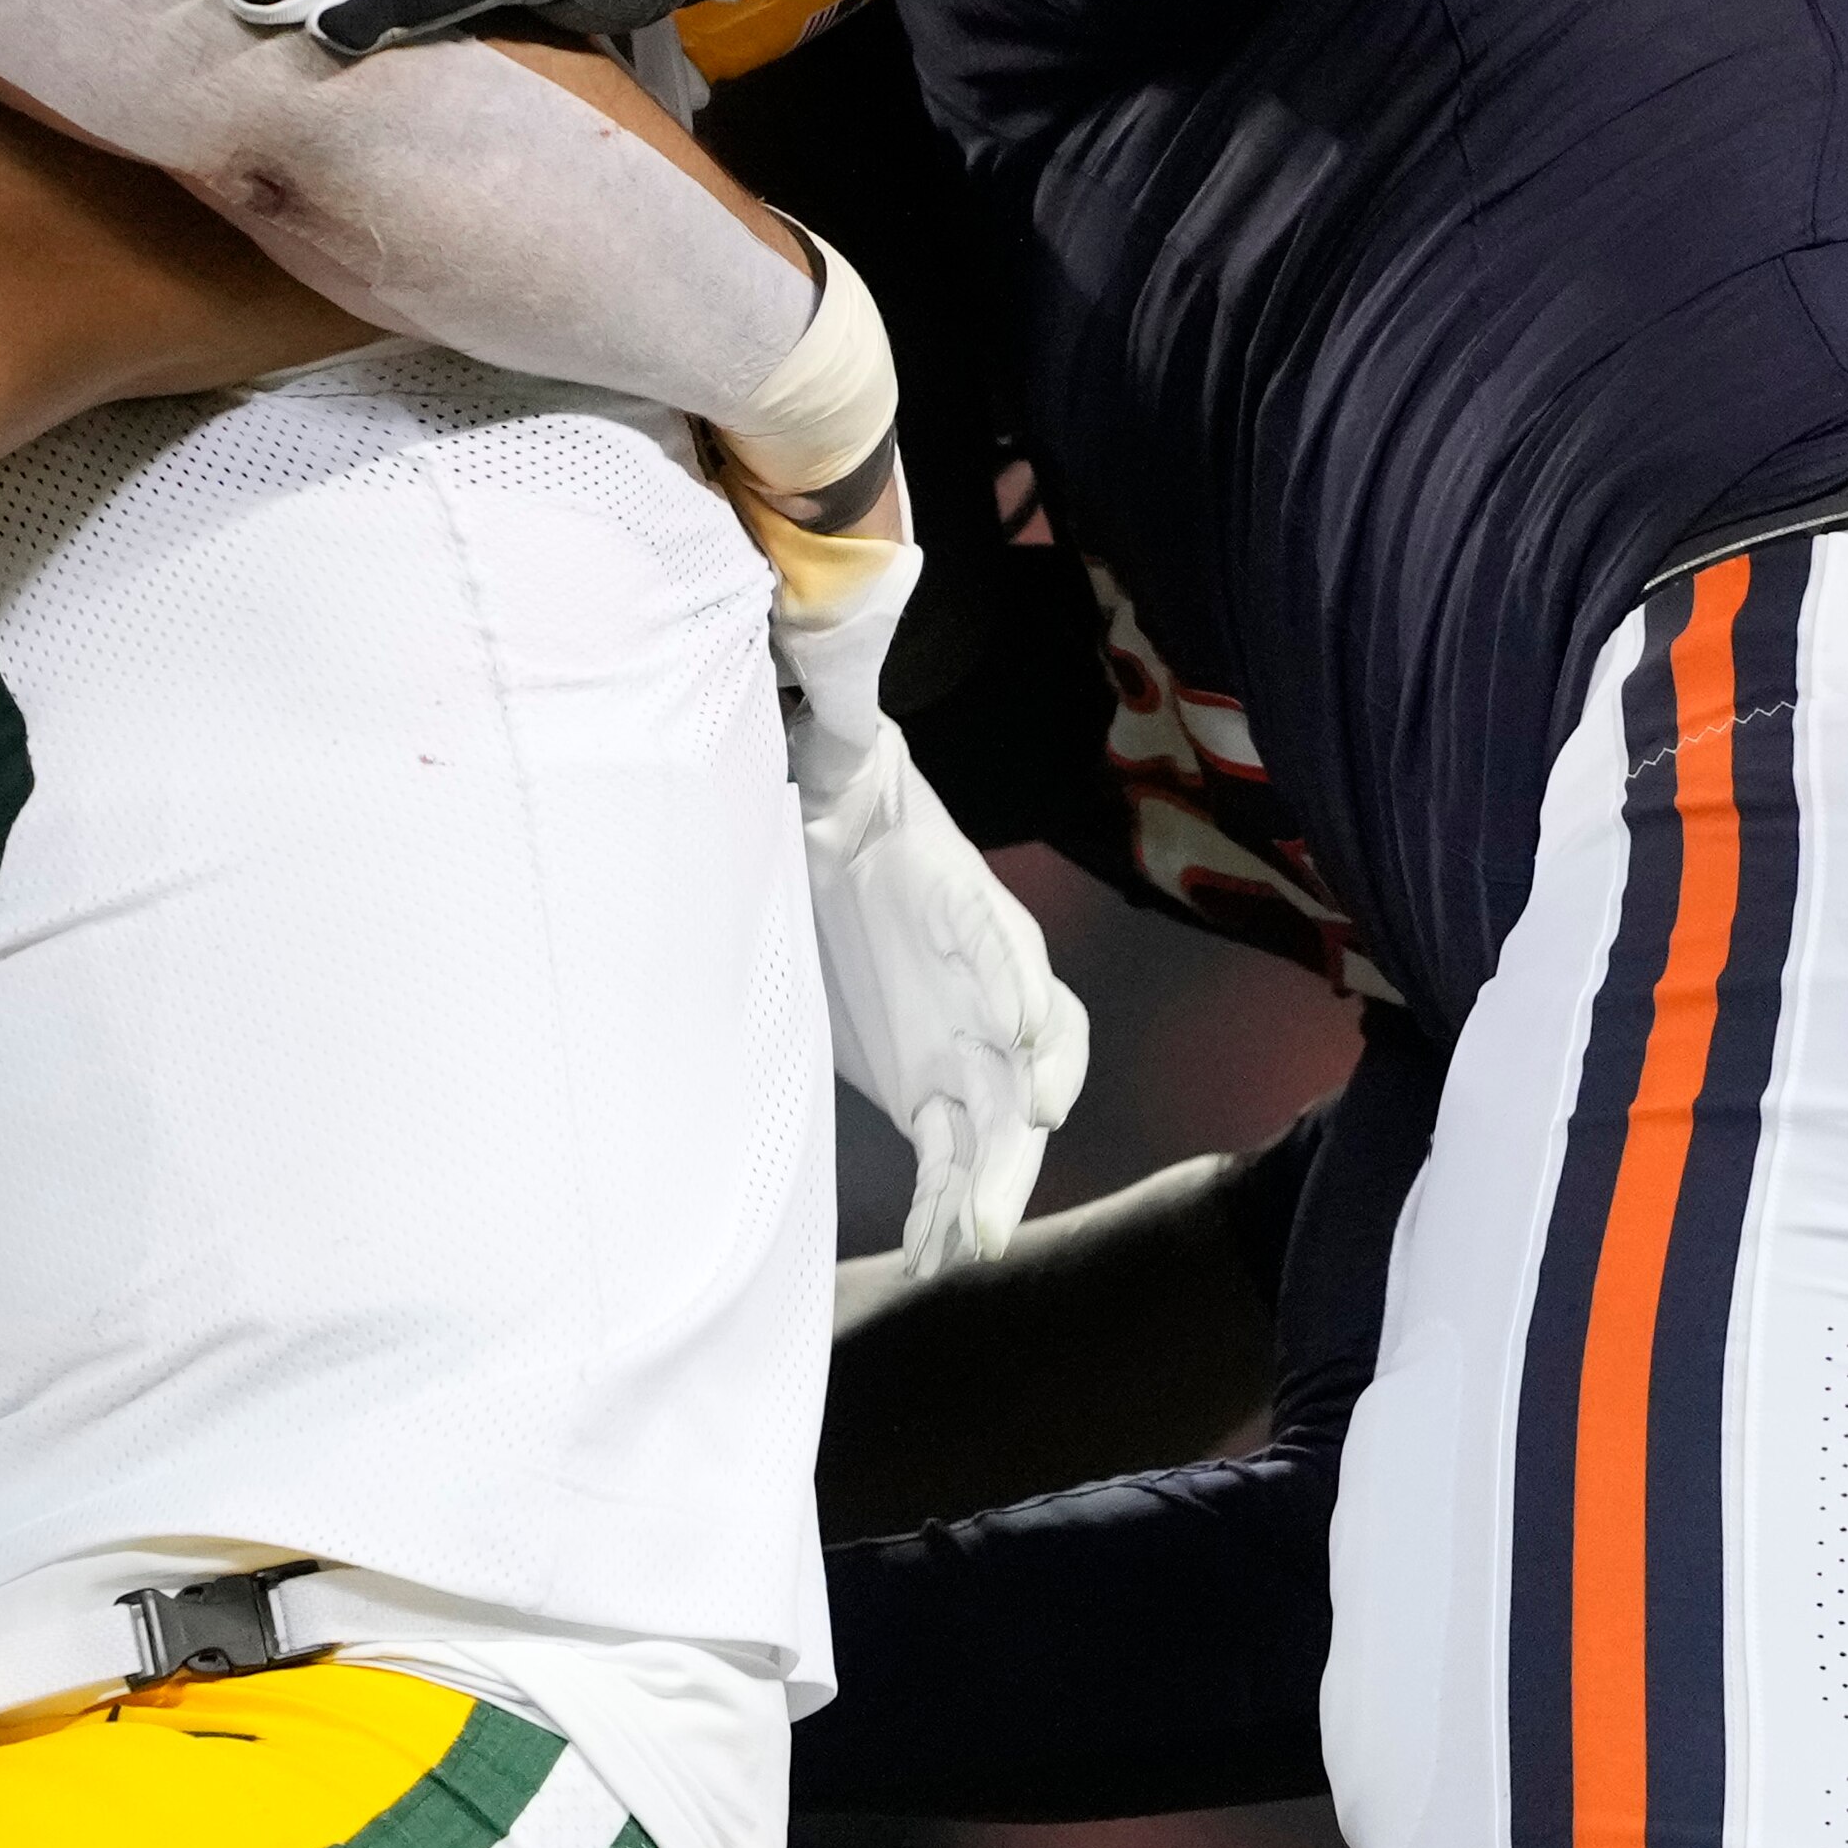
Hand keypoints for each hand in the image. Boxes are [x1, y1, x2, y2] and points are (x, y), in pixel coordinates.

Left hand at [745, 500, 1088, 1274]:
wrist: (822, 850)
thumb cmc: (837, 798)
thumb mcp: (836, 754)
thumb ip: (841, 699)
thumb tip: (854, 590)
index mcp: (963, 901)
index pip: (1010, 951)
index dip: (1018, 993)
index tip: (1018, 1040)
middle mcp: (983, 982)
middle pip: (1025, 1053)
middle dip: (1021, 1110)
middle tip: (1009, 1156)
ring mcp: (964, 1046)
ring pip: (1001, 1124)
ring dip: (992, 1181)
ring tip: (970, 1240)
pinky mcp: (933, 1091)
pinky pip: (957, 1156)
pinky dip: (954, 1206)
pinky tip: (936, 1256)